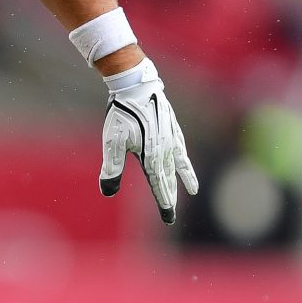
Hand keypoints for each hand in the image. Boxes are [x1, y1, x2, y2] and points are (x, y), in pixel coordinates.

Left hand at [99, 58, 198, 224]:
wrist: (135, 84)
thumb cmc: (122, 113)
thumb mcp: (113, 142)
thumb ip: (112, 168)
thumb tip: (108, 191)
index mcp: (151, 156)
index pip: (159, 185)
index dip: (163, 202)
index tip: (168, 218)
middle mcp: (165, 149)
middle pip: (168, 178)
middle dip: (169, 197)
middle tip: (171, 216)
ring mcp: (171, 137)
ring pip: (178, 163)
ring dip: (183, 178)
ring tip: (193, 190)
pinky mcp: (171, 126)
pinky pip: (180, 147)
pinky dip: (184, 158)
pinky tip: (184, 162)